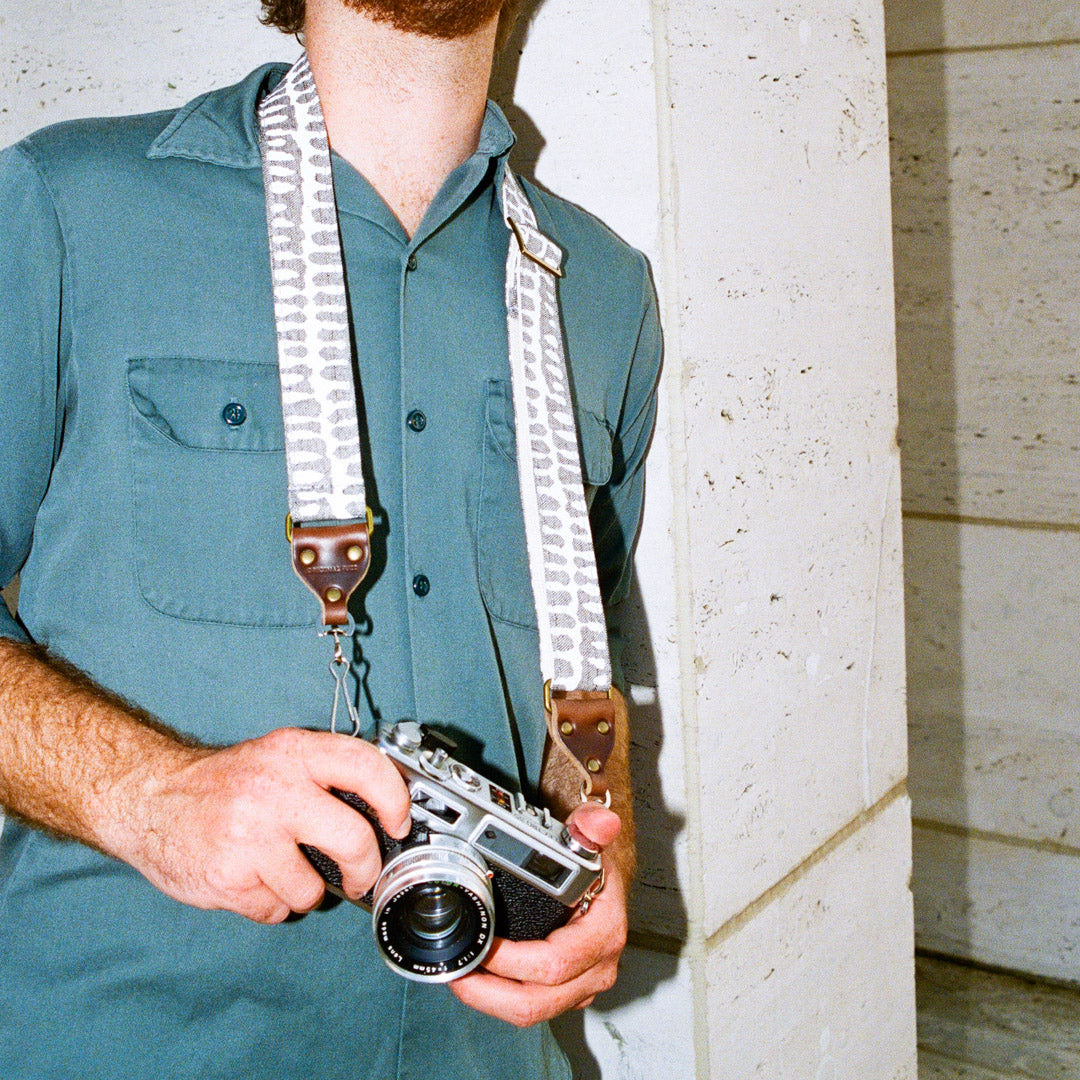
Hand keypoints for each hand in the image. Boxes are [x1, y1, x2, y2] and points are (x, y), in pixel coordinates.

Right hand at [109, 728, 410, 923]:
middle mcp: (276, 790)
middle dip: (365, 868)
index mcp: (294, 753)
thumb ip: (325, 774)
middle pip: (354, 839)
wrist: (147, 797)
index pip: (366, 767)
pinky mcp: (228, 876)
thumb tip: (384, 808)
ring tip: (280, 868)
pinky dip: (268, 903)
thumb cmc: (222, 782)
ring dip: (304, 890)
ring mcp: (251, 835)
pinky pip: (274, 910)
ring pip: (313, 889)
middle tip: (360, 875)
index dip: (395, 799)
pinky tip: (250, 878)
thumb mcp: (277, 756)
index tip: (398, 823)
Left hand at [449, 802, 627, 1026]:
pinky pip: (530, 1007)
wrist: (604, 886)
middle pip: (537, 1002)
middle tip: (456, 972)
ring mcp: (582, 987)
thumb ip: (588, 827)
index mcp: (604, 935)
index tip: (479, 944)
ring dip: (490, 999)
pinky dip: (499, 998)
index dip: (511, 961)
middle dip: (489, 992)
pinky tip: (478, 979)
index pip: (553, 963)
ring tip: (459, 976)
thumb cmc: (594, 868)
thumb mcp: (588, 842)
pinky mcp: (566, 995)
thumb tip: (601, 821)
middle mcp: (597, 968)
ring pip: (532, 1012)